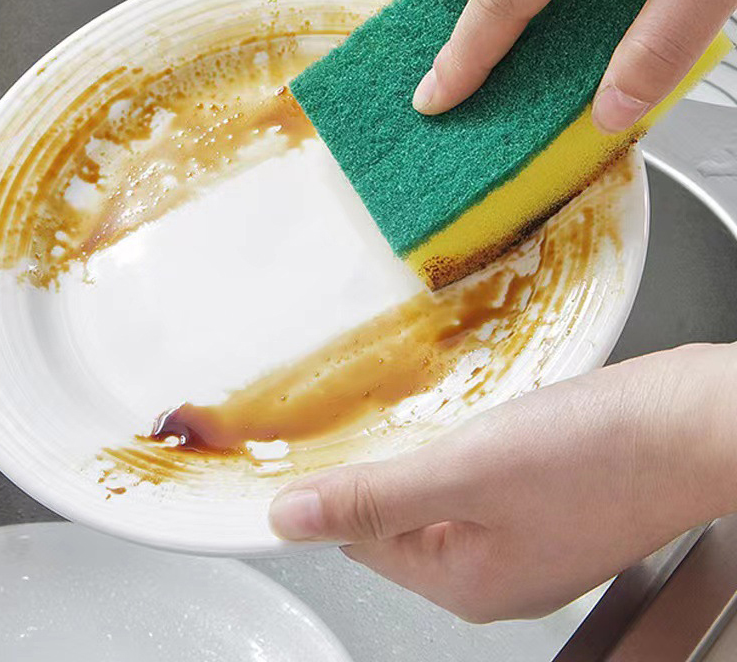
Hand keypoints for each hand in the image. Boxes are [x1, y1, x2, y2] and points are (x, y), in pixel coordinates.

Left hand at [270, 344, 736, 621]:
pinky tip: (464, 413)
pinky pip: (480, 477)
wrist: (696, 423)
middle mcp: (495, 569)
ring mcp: (527, 534)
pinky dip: (462, 444)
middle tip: (358, 412)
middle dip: (379, 467)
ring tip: (408, 405)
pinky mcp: (551, 498)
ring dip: (421, 450)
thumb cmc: (599, 456)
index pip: (363, 539)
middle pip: (401, 518)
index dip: (333, 491)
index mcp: (465, 581)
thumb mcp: (466, 473)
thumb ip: (375, 498)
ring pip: (441, 492)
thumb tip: (291, 521)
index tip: (309, 445)